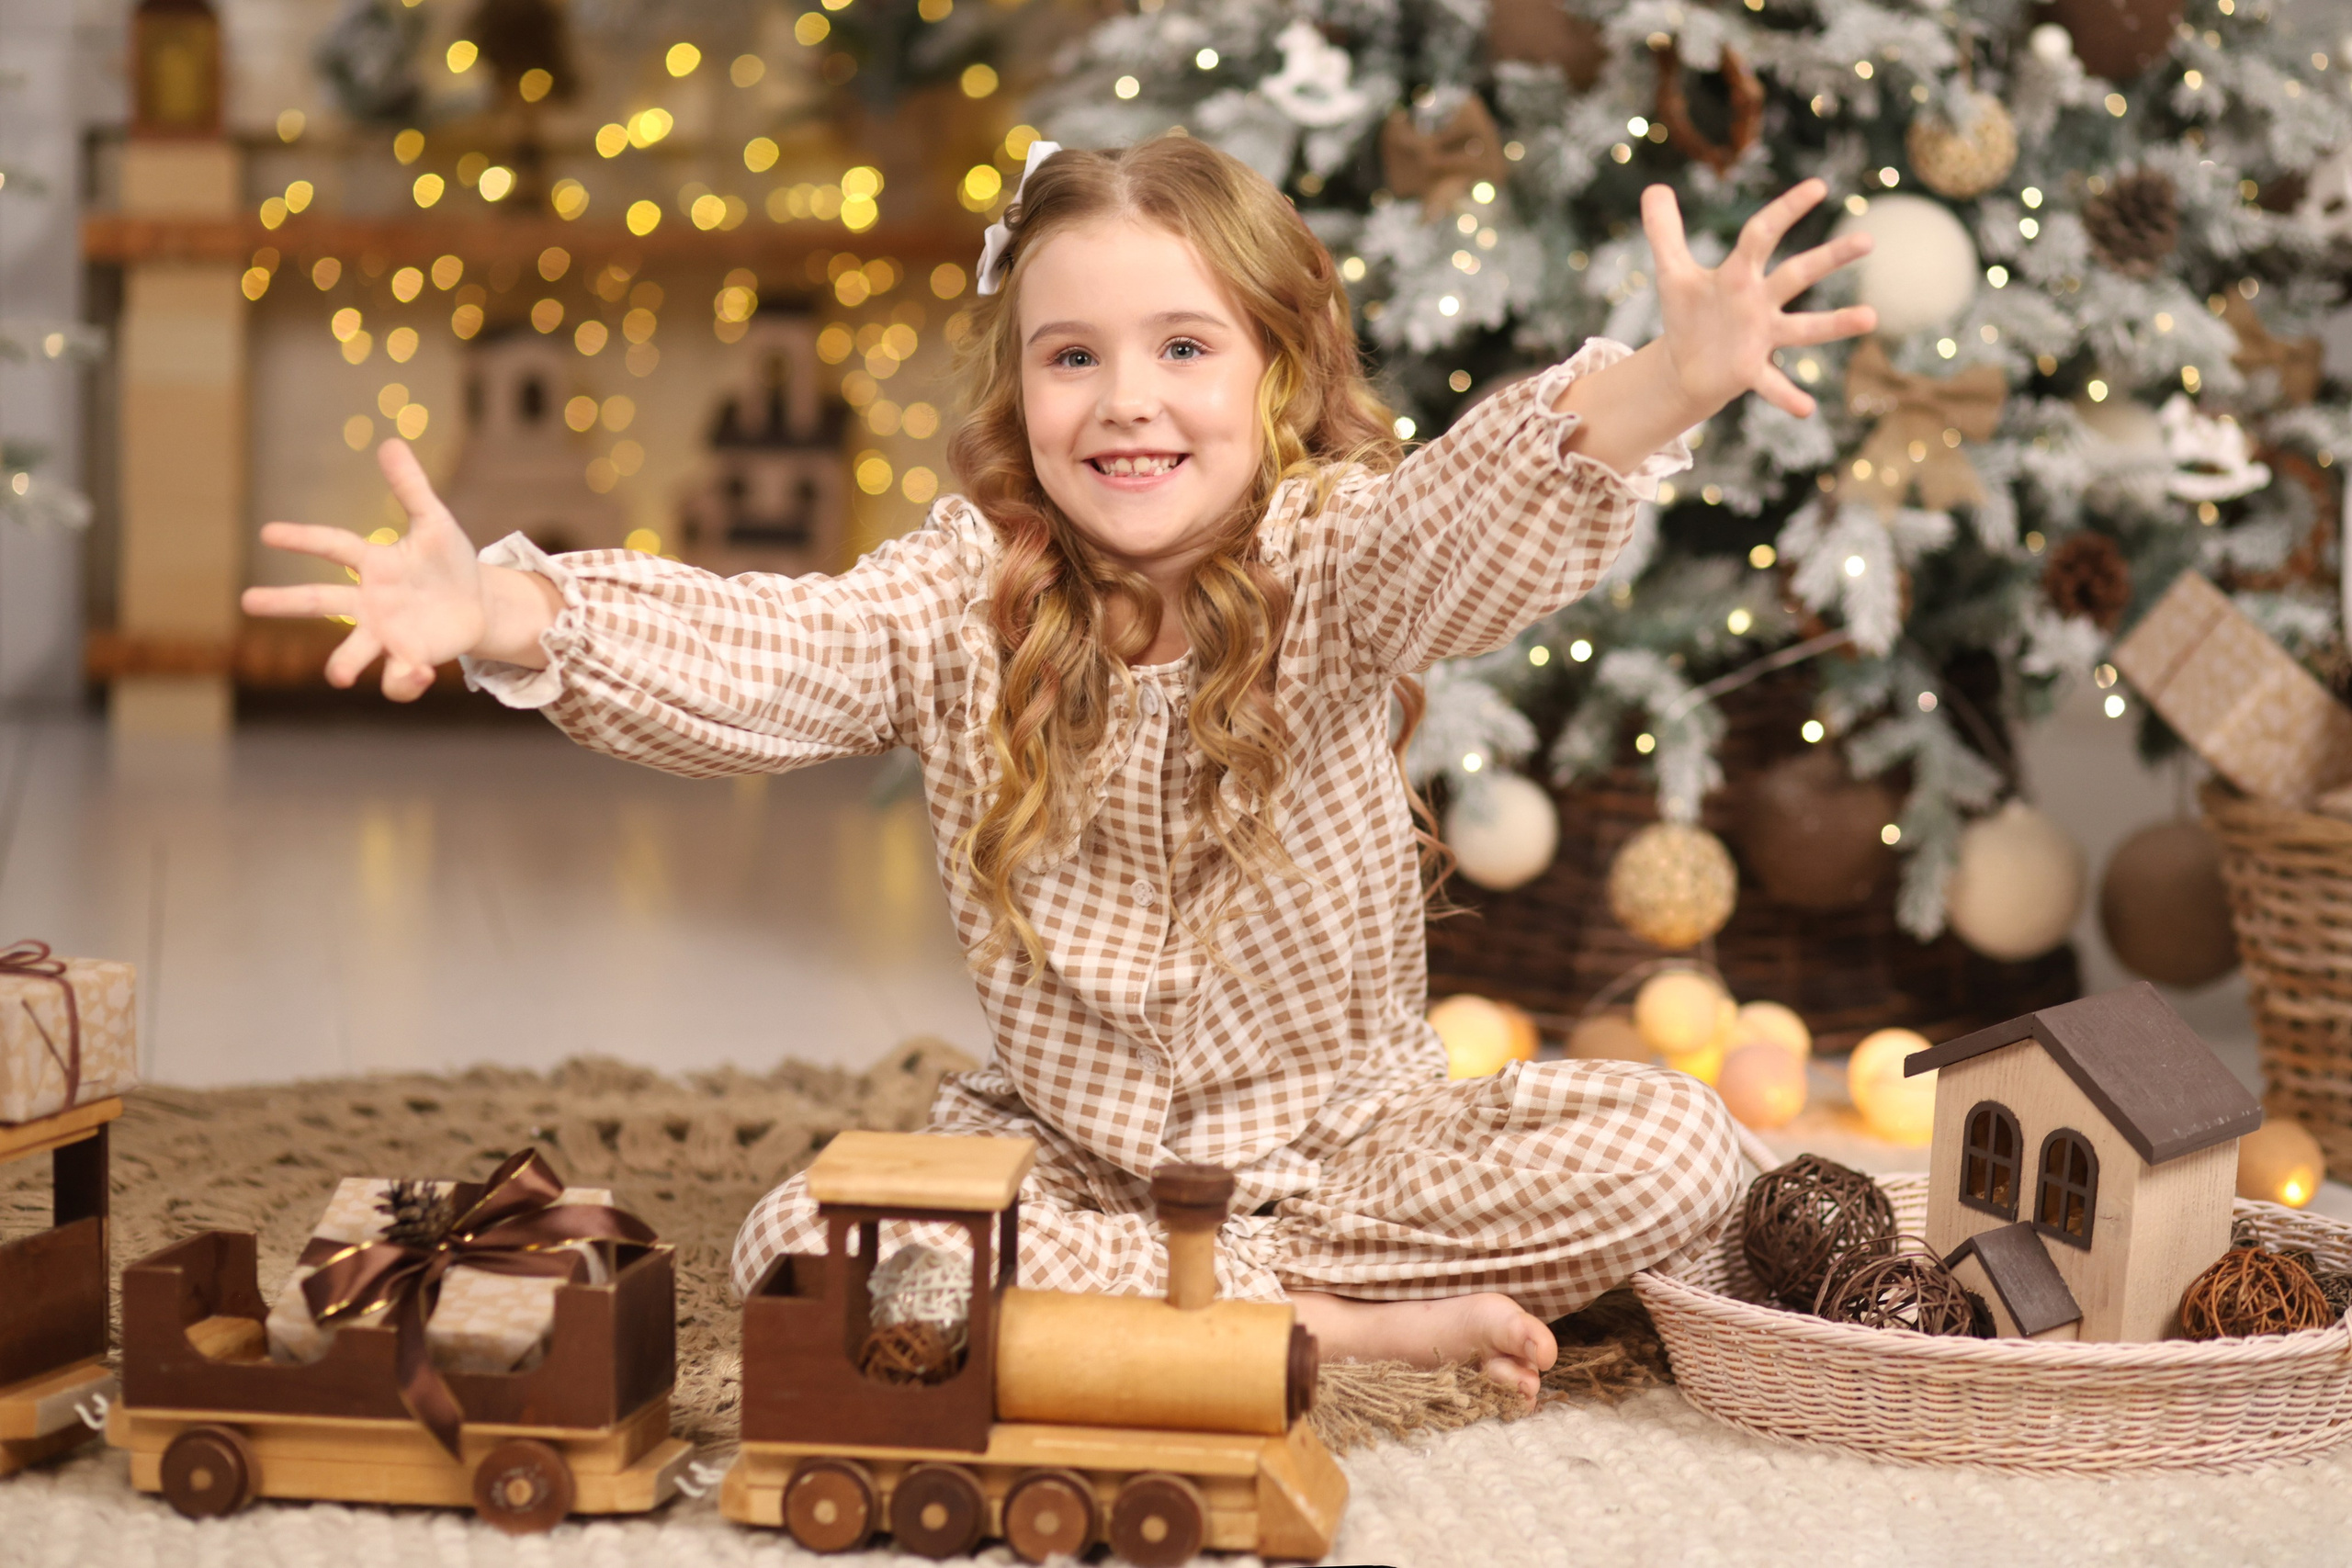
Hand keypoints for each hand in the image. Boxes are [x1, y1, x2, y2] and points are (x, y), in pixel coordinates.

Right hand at [242, 440, 526, 700]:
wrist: (478, 603)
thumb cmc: (449, 561)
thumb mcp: (435, 523)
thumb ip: (411, 489)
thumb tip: (389, 442)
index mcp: (374, 563)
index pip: (334, 546)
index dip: (304, 539)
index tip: (268, 533)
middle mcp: (369, 600)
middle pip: (321, 601)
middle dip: (285, 603)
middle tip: (247, 601)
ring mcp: (385, 633)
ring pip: (354, 649)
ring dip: (343, 662)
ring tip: (335, 675)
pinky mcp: (408, 658)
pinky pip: (396, 675)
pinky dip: (403, 680)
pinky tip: (417, 673)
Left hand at [1644, 177, 1877, 420]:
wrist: (1686, 366)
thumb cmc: (1688, 314)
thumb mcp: (1672, 272)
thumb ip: (1665, 231)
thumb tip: (1654, 187)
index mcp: (1739, 274)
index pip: (1763, 233)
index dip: (1785, 209)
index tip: (1818, 185)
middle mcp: (1759, 301)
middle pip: (1797, 274)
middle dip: (1829, 258)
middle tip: (1868, 239)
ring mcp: (1760, 336)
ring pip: (1803, 329)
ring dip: (1835, 324)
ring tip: (1871, 318)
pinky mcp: (1750, 371)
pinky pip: (1772, 384)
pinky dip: (1787, 396)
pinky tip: (1806, 409)